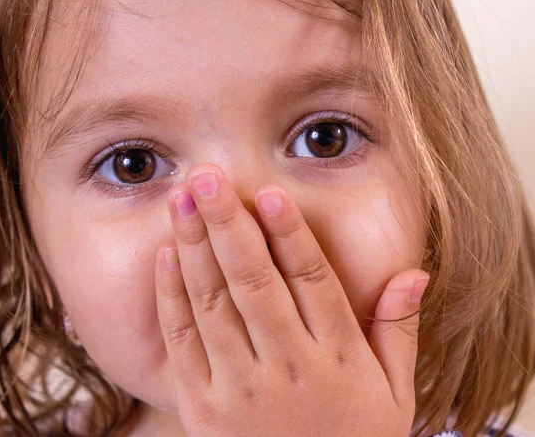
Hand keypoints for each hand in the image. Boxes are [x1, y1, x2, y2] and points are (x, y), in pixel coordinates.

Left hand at [155, 163, 428, 436]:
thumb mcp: (394, 395)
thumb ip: (399, 330)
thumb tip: (413, 273)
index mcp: (337, 357)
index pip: (311, 280)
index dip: (289, 233)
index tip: (269, 192)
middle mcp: (287, 366)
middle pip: (253, 280)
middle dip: (227, 223)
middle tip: (207, 176)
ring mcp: (239, 386)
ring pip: (213, 302)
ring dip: (194, 245)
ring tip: (182, 199)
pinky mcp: (201, 405)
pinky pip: (183, 341)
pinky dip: (172, 296)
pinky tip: (166, 254)